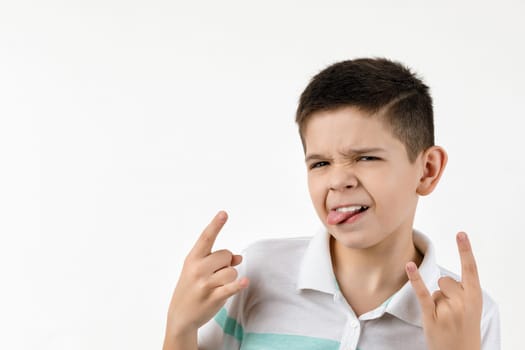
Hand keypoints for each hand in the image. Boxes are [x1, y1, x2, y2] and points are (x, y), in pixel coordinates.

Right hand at [165, 211, 248, 336]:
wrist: (180, 316)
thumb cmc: (192, 288)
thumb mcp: (199, 271)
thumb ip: (219, 261)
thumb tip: (239, 257)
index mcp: (193, 258)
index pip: (206, 238)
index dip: (216, 225)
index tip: (224, 213)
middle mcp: (197, 269)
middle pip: (226, 255)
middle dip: (227, 263)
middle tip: (216, 274)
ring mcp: (205, 284)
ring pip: (232, 271)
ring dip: (231, 278)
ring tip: (218, 286)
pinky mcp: (213, 297)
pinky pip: (231, 286)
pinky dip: (239, 284)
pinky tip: (245, 282)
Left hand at [406, 232, 482, 349]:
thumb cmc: (465, 329)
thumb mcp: (472, 309)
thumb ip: (461, 291)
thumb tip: (443, 280)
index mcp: (475, 298)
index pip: (471, 269)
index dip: (465, 250)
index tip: (460, 233)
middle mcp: (463, 302)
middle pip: (445, 280)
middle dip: (445, 293)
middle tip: (452, 314)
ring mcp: (448, 310)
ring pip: (435, 290)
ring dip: (436, 301)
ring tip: (444, 319)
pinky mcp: (432, 316)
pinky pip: (422, 293)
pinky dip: (415, 279)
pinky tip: (408, 266)